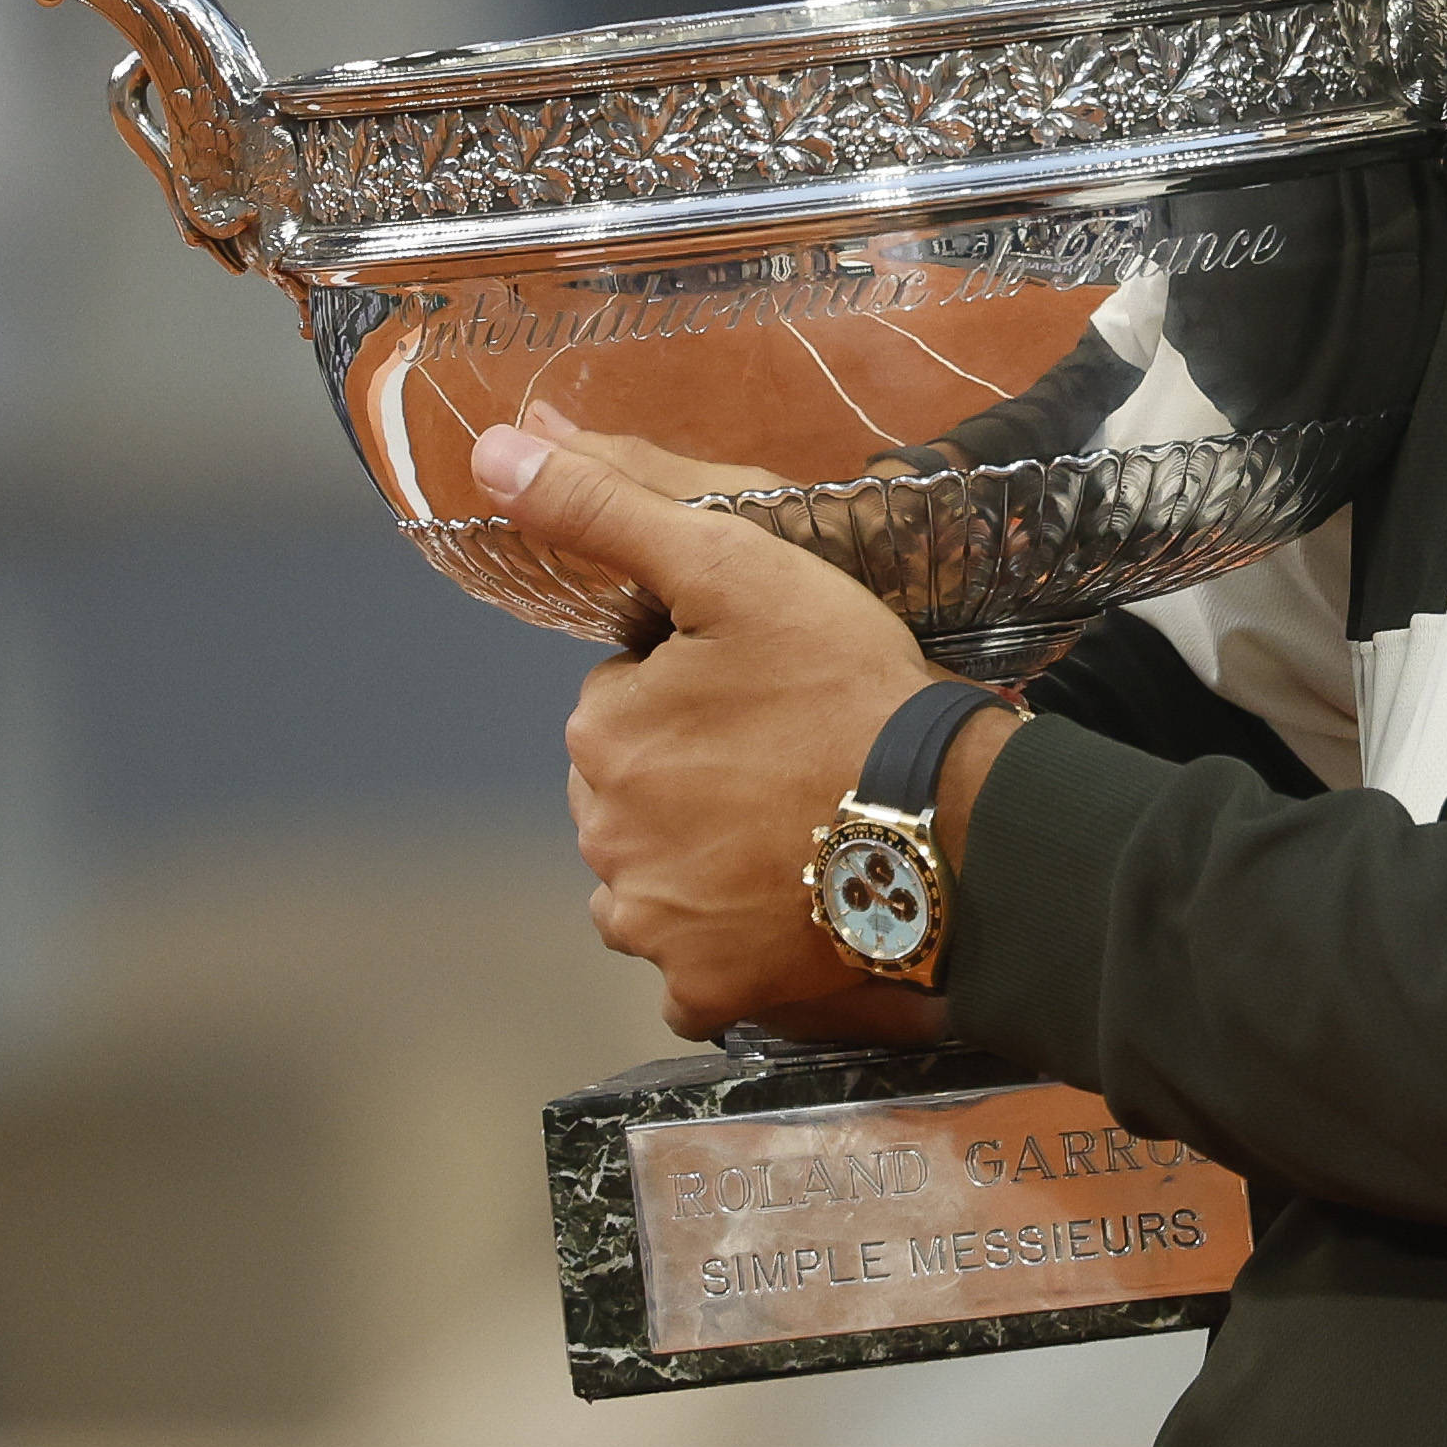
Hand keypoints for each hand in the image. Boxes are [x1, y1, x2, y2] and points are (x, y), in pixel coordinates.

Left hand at [479, 406, 1012, 1042]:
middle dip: (692, 773)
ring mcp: (654, 925)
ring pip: (654, 878)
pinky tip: (788, 909)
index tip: (771, 688)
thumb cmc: (850, 690)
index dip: (700, 687)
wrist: (955, 830)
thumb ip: (603, 509)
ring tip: (797, 831)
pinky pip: (694, 970)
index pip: (627, 701)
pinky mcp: (708, 993)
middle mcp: (604, 838)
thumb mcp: (730, 565)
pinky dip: (729, 944)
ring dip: (702, 860)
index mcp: (602, 736)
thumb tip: (491, 454)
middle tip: (792, 757)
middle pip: (636, 792)